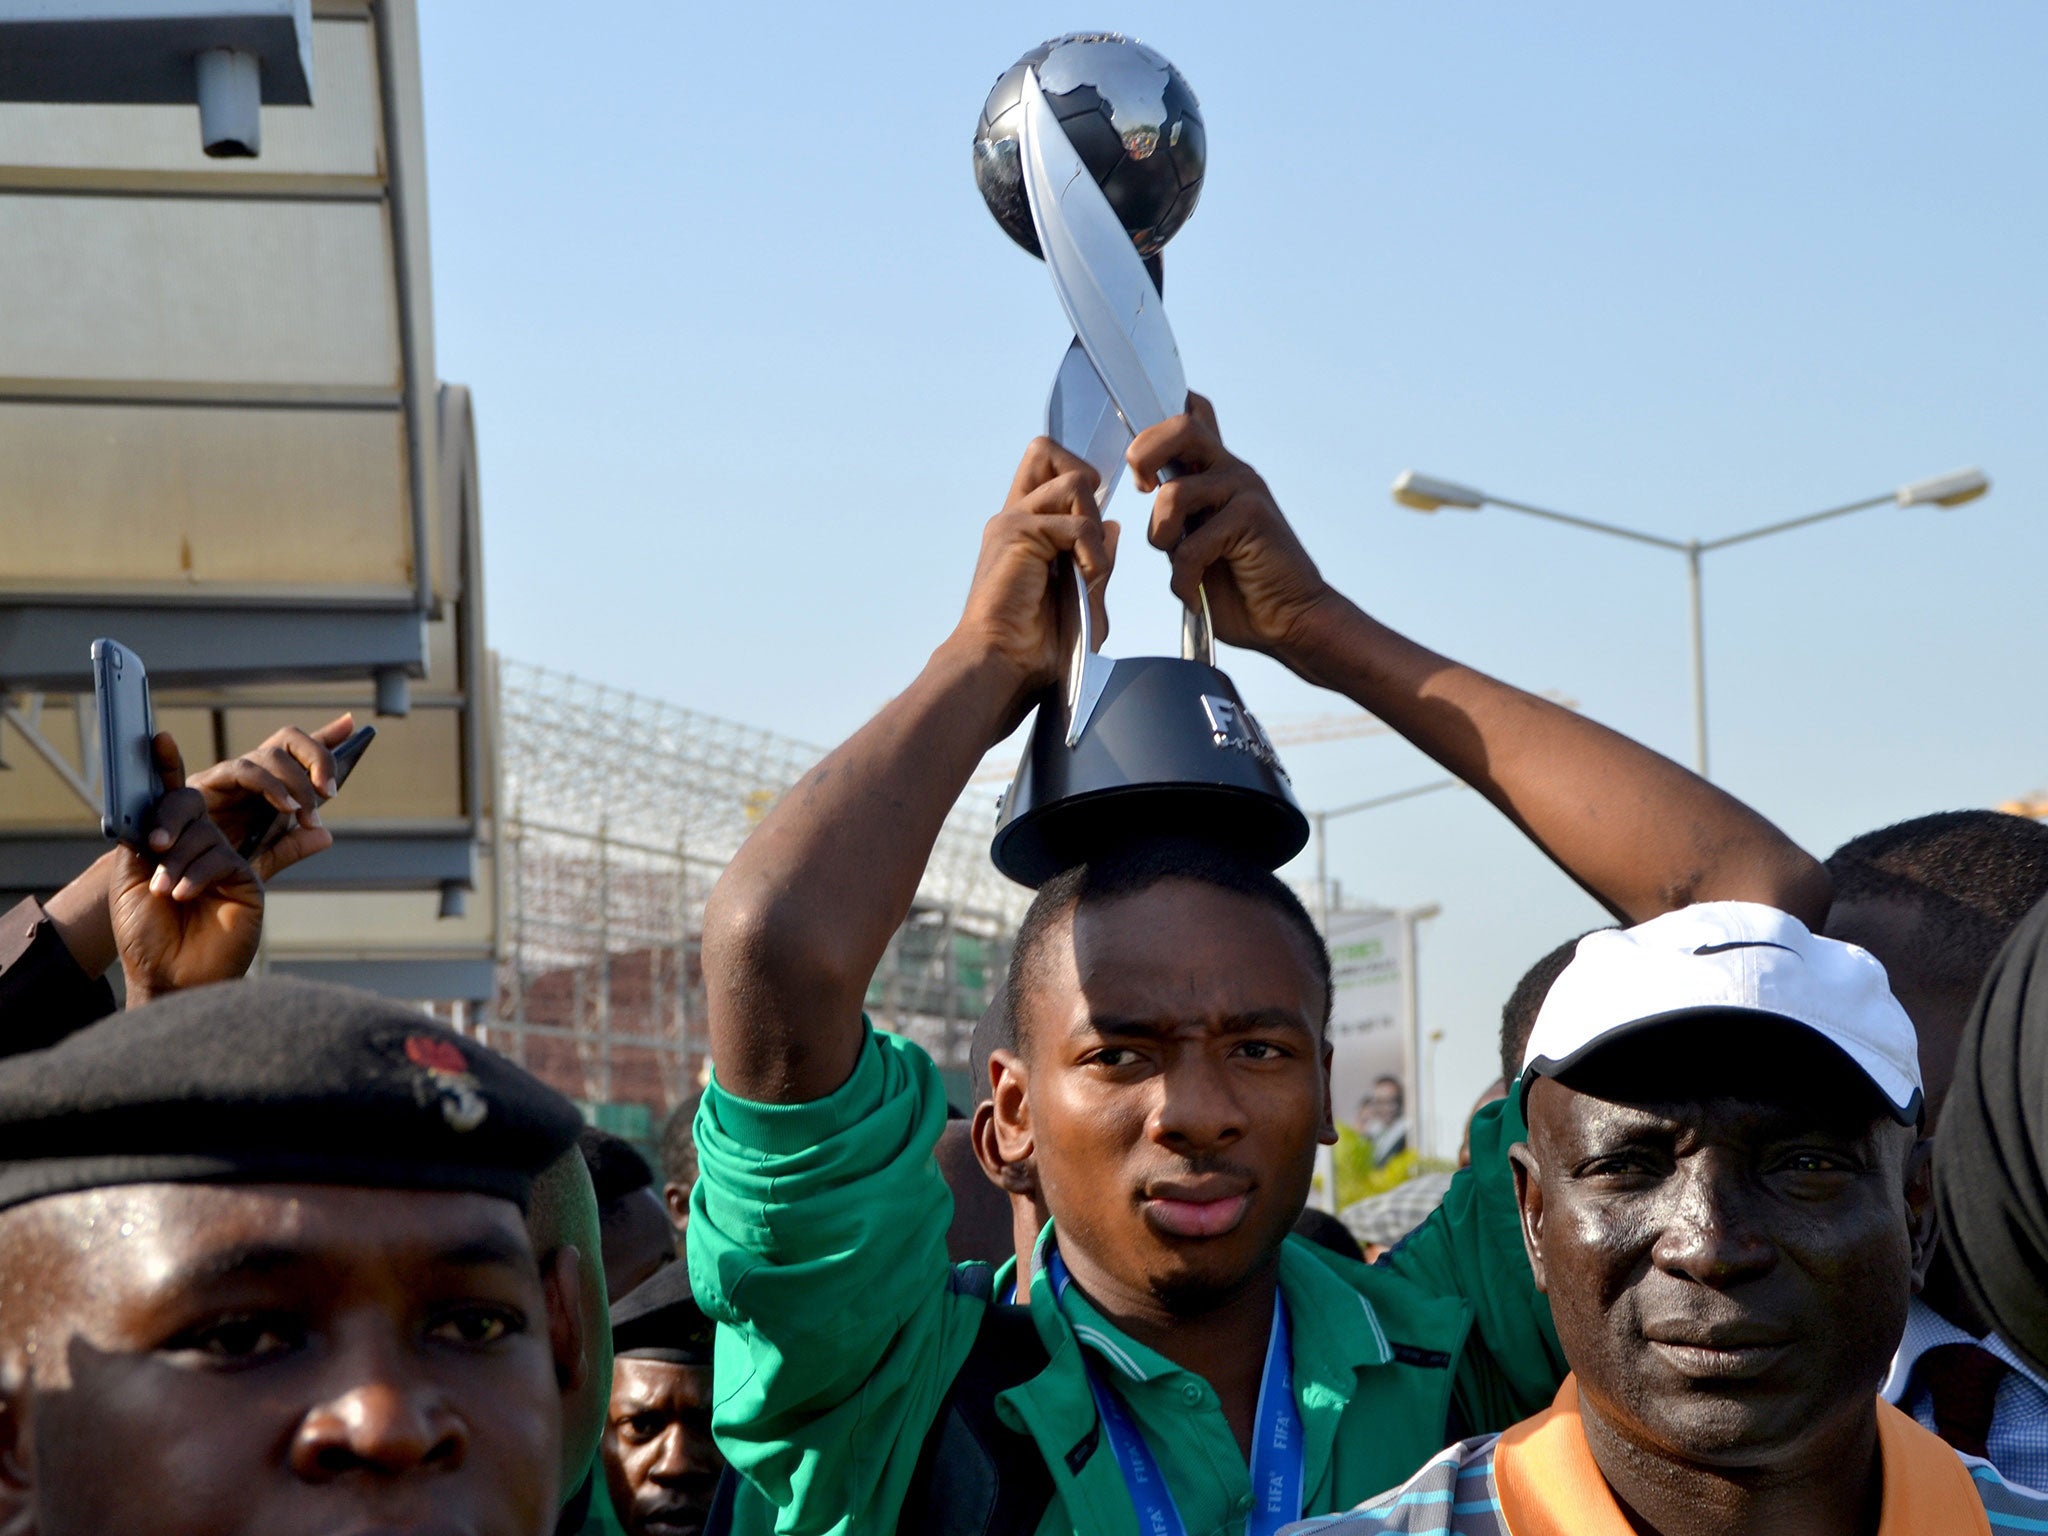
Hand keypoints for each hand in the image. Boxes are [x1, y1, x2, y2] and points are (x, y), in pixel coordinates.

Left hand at [110, 733, 264, 1006]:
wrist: (169, 977)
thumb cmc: (145, 935)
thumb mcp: (130, 881)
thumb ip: (143, 841)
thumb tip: (157, 810)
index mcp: (169, 844)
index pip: (170, 797)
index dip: (166, 766)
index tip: (157, 738)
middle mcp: (200, 847)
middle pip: (190, 810)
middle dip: (170, 825)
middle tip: (154, 848)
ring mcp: (226, 862)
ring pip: (204, 836)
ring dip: (178, 862)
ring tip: (164, 892)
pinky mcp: (246, 881)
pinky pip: (222, 859)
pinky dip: (197, 874)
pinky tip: (182, 894)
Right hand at [189, 713, 350, 880]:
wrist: (188, 887)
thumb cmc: (224, 868)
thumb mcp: (264, 858)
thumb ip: (294, 845)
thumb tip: (327, 835)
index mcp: (271, 786)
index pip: (300, 752)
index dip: (325, 736)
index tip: (351, 724)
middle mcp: (251, 774)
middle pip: (287, 743)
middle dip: (316, 762)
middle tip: (328, 794)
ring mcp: (227, 777)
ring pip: (264, 758)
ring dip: (288, 782)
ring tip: (297, 811)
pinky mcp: (201, 788)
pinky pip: (205, 769)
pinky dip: (182, 753)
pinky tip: (176, 742)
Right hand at [946, 437, 1119, 703]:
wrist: (1002, 664)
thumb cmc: (1035, 646)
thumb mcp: (1084, 599)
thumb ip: (1099, 560)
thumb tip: (1112, 526)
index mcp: (1025, 529)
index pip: (1045, 468)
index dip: (1078, 478)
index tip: (1097, 524)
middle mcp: (1014, 516)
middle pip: (1046, 451)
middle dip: (1084, 481)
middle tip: (1089, 533)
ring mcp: (1013, 521)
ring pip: (1075, 483)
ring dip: (1094, 525)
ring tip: (1089, 569)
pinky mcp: (1017, 533)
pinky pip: (1079, 524)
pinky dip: (1094, 554)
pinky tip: (1085, 581)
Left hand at [1128, 393, 1333, 659]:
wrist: (1288, 621)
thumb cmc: (1239, 588)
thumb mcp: (1194, 542)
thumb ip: (1177, 513)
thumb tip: (1146, 484)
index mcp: (1216, 473)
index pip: (1191, 415)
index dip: (1155, 426)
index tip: (1140, 470)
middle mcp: (1232, 472)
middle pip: (1182, 426)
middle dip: (1144, 454)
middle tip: (1142, 489)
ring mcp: (1244, 489)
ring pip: (1173, 494)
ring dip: (1162, 538)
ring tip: (1182, 568)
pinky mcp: (1252, 516)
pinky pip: (1192, 544)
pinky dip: (1184, 579)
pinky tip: (1196, 593)